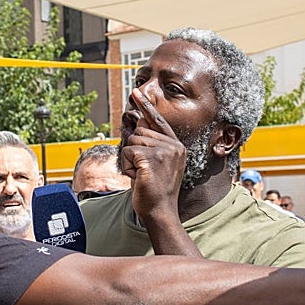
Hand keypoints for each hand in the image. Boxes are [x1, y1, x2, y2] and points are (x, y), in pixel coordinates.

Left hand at [120, 87, 185, 223]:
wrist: (160, 212)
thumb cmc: (154, 191)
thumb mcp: (153, 164)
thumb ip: (149, 144)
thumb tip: (137, 124)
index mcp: (177, 147)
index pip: (158, 122)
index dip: (146, 107)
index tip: (136, 92)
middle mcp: (174, 146)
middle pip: (139, 132)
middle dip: (134, 153)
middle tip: (144, 173)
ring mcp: (164, 151)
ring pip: (132, 141)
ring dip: (130, 160)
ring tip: (142, 176)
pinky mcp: (151, 157)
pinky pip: (127, 151)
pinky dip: (127, 166)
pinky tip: (138, 178)